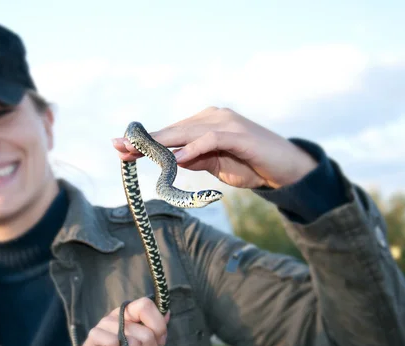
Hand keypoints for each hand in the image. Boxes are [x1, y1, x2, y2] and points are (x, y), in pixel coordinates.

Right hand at [64, 297, 169, 345]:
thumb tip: (167, 313)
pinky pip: (115, 343)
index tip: (160, 343)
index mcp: (129, 314)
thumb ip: (153, 332)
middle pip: (146, 332)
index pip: (147, 305)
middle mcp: (117, 315)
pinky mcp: (94, 335)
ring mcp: (104, 324)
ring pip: (134, 342)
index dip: (159, 326)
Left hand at [112, 107, 317, 188]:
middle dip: (145, 141)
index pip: (171, 133)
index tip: (121, 150)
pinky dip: (192, 149)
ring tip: (139, 153)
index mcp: (206, 123)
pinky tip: (176, 159)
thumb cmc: (250, 165)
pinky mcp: (238, 133)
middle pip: (173, 130)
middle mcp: (213, 117)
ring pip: (187, 132)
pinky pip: (210, 139)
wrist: (284, 169)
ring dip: (162, 144)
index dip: (146, 142)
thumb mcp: (215, 165)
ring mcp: (226, 122)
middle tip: (119, 148)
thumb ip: (194, 160)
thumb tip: (169, 161)